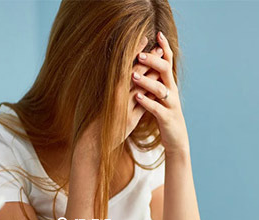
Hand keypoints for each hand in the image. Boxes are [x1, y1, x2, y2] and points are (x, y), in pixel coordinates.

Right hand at [75, 37, 164, 160]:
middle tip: (160, 48)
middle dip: (149, 59)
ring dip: (154, 74)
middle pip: (136, 73)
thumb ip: (118, 88)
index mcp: (111, 88)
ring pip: (142, 86)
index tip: (145, 40)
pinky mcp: (130, 119)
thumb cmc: (100, 119)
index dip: (136, 52)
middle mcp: (117, 95)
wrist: (94, 140)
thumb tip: (127, 75)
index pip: (126, 66)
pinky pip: (145, 104)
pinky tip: (162, 87)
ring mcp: (124, 106)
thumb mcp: (108, 100)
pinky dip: (153, 94)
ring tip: (165, 65)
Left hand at [133, 31, 189, 155]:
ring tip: (133, 75)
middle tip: (138, 54)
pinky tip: (137, 97)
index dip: (165, 48)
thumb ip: (157, 81)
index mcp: (170, 84)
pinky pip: (157, 109)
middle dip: (152, 61)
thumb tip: (147, 65)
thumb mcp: (161, 96)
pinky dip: (147, 102)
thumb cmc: (165, 116)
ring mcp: (171, 105)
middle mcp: (172, 92)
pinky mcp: (167, 119)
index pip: (168, 62)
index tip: (158, 34)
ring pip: (161, 89)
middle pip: (165, 71)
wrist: (176, 140)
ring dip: (146, 81)